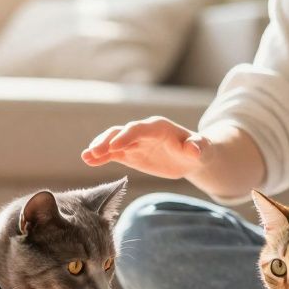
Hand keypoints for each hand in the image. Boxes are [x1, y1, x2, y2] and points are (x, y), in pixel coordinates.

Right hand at [81, 117, 206, 179]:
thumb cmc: (198, 150)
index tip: (114, 146)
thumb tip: (192, 149)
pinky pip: (112, 153)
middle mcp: (142, 131)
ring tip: (86, 157)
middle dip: (107, 141)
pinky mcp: (129, 153)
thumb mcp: (202, 149)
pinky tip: (89, 161)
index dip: (126, 136)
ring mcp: (134, 142)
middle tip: (94, 152)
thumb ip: (197, 147)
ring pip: (112, 141)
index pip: (138, 128)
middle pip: (121, 132)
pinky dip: (101, 156)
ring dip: (99, 147)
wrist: (191, 157)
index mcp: (158, 126)